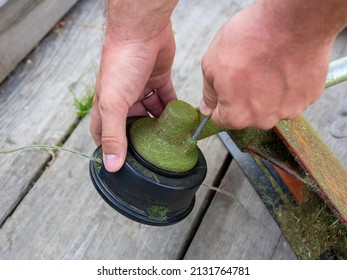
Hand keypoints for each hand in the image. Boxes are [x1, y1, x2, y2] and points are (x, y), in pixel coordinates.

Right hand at [90, 0, 177, 171]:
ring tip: (172, 140)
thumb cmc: (122, 62)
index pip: (104, 133)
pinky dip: (173, 110)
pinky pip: (166, 100)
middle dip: (142, 139)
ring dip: (161, 126)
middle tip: (155, 156)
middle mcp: (124, 99)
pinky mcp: (159, 81)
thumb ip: (113, 133)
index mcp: (107, 105)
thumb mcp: (114, 102)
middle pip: (132, 126)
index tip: (122, 166)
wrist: (143, 30)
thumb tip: (112, 164)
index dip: (110, 149)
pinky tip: (181, 120)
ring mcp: (142, 90)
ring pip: (151, 114)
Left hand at [200, 1, 340, 129]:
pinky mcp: (308, 98)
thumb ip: (209, 92)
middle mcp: (263, 120)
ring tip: (268, 66)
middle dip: (244, 96)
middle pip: (247, 114)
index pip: (221, 118)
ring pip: (271, 106)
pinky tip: (285, 66)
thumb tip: (207, 108)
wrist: (290, 23)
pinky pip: (292, 96)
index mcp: (236, 116)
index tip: (226, 87)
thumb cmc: (250, 41)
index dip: (220, 101)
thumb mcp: (212, 64)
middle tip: (248, 70)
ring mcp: (288, 111)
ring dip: (267, 92)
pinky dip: (287, 85)